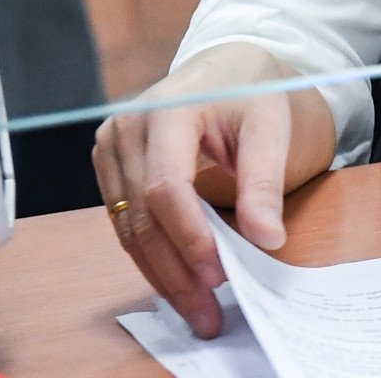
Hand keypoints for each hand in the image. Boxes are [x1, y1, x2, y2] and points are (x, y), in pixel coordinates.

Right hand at [92, 44, 297, 338]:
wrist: (225, 66)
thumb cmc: (250, 91)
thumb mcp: (271, 126)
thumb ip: (265, 181)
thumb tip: (266, 238)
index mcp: (167, 110)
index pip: (165, 186)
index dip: (189, 236)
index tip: (218, 275)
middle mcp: (127, 128)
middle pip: (141, 216)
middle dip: (174, 270)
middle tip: (206, 313)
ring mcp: (111, 147)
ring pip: (127, 227)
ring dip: (160, 272)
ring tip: (195, 308)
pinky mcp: (110, 165)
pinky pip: (124, 221)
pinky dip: (152, 254)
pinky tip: (177, 280)